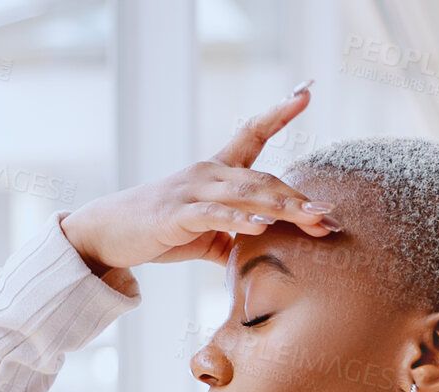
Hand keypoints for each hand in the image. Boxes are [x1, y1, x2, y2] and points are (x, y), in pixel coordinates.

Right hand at [58, 83, 339, 273]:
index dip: (277, 113)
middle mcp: (207, 173)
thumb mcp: (206, 235)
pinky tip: (262, 227)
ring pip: (245, 194)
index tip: (305, 93)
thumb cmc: (161, 231)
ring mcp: (191, 191)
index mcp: (216, 171)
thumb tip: (269, 252)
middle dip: (298, 198)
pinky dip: (239, 220)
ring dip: (281, 208)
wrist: (109, 234)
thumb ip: (237, 237)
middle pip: (262, 179)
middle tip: (329, 214)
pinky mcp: (177, 214)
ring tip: (311, 218)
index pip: (251, 134)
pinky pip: (214, 214)